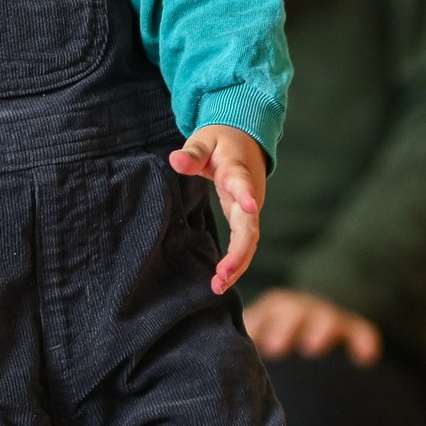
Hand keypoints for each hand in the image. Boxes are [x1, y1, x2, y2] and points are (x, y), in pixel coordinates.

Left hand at [169, 124, 266, 294]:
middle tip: (222, 275)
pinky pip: (245, 243)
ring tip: (218, 286)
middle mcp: (249, 193)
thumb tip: (175, 160)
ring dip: (238, 264)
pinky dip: (236, 262)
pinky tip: (222, 280)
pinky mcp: (246, 217)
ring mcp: (250, 208)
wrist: (245, 140)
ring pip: (249, 240)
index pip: (243, 184)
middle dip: (239, 252)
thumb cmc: (220, 141)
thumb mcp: (204, 141)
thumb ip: (192, 153)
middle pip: (250, 225)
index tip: (250, 206)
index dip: (247, 194)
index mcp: (237, 170)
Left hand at [241, 288, 381, 365]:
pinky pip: (362, 332)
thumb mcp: (260, 338)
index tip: (253, 340)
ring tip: (312, 347)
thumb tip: (216, 369)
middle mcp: (300, 310)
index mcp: (273, 310)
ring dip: (320, 329)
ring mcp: (328, 317)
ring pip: (326, 318)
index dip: (258, 323)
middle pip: (293, 311)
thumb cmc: (276, 340)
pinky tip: (367, 357)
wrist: (313, 325)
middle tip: (275, 347)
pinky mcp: (354, 329)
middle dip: (284, 326)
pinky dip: (364, 341)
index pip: (265, 311)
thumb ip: (241, 348)